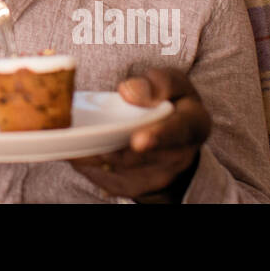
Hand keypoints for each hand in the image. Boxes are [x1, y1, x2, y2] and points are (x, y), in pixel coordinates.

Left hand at [68, 67, 209, 200]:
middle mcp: (180, 156)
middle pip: (138, 156)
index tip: (138, 141)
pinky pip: (103, 178)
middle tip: (81, 133)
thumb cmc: (171, 102)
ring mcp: (159, 177)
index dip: (158, 137)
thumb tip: (129, 92)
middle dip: (110, 146)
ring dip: (93, 153)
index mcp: (193, 124)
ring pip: (116, 168)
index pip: (178, 131)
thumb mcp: (173, 83)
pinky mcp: (136, 188)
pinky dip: (86, 162)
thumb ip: (157, 82)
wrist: (175, 140)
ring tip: (75, 136)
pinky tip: (79, 147)